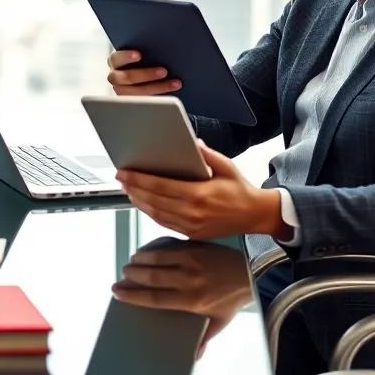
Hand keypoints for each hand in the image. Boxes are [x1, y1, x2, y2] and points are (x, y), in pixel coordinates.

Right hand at [106, 49, 180, 95]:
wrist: (149, 74)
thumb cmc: (146, 59)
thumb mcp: (144, 52)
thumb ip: (147, 48)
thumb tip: (163, 35)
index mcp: (116, 62)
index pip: (116, 58)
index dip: (126, 57)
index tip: (139, 55)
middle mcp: (116, 77)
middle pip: (125, 77)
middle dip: (145, 74)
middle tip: (164, 71)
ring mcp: (123, 91)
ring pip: (135, 93)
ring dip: (156, 87)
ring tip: (174, 83)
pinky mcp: (133, 101)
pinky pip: (145, 101)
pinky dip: (160, 96)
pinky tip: (172, 90)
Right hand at [112, 238, 253, 357]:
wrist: (252, 271)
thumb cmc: (234, 298)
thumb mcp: (221, 321)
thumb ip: (205, 336)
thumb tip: (195, 356)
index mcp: (192, 301)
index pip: (155, 298)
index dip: (133, 296)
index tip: (118, 294)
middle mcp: (188, 281)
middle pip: (150, 277)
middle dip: (131, 278)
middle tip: (119, 279)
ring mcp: (190, 262)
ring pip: (155, 260)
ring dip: (137, 262)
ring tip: (128, 265)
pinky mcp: (193, 248)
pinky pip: (165, 248)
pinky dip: (150, 250)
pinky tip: (142, 253)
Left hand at [116, 142, 286, 240]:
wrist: (255, 215)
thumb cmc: (240, 189)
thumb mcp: (226, 166)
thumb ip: (206, 154)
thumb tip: (190, 141)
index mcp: (199, 195)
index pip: (160, 186)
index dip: (139, 179)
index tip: (124, 172)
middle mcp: (192, 212)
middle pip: (153, 200)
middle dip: (133, 188)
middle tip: (120, 178)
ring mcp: (191, 226)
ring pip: (155, 214)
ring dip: (138, 201)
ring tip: (128, 189)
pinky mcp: (191, 234)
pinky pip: (164, 223)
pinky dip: (150, 212)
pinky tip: (143, 202)